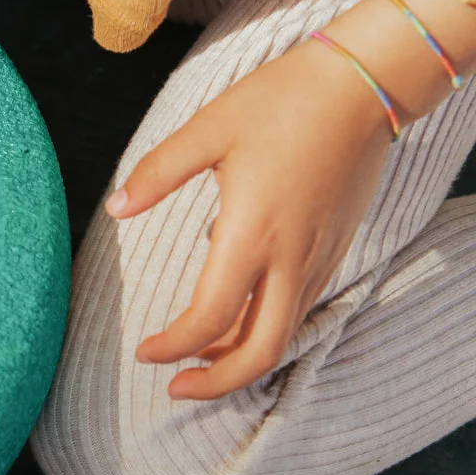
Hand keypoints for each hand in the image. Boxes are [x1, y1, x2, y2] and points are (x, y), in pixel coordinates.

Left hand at [105, 38, 393, 399]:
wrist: (360, 86)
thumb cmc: (278, 102)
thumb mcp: (207, 129)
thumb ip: (158, 173)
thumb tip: (115, 209)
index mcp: (253, 232)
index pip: (211, 317)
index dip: (174, 346)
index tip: (143, 352)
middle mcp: (292, 256)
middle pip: (261, 351)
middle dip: (217, 381)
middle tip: (174, 389)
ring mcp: (319, 256)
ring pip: (283, 334)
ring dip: (239, 357)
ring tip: (195, 358)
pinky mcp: (334, 248)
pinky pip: (300, 308)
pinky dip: (265, 328)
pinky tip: (235, 313)